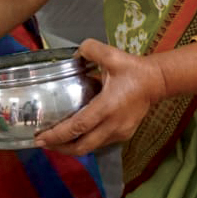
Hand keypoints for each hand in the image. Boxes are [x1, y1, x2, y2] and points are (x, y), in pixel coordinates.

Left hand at [33, 39, 166, 155]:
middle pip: (82, 146)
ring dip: (71, 147)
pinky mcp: (123, 135)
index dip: (58, 135)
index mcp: (107, 106)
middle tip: (41, 142)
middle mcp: (113, 125)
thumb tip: (73, 55)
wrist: (156, 82)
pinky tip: (74, 135)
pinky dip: (84, 142)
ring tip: (54, 140)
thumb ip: (90, 50)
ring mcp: (119, 133)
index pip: (78, 126)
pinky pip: (99, 143)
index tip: (40, 138)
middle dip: (59, 147)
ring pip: (91, 148)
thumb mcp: (112, 55)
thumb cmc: (133, 70)